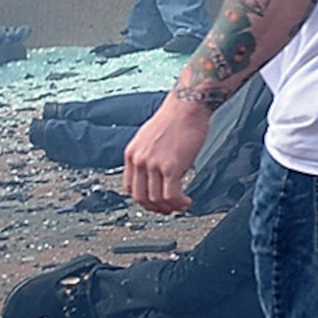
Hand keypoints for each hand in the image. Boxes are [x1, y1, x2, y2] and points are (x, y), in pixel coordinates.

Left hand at [123, 91, 213, 213]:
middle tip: (168, 210)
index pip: (130, 187)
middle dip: (155, 208)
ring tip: (181, 206)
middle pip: (141, 197)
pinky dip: (179, 203)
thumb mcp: (150, 138)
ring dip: (170, 207)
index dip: (143, 199)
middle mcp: (139, 160)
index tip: (155, 202)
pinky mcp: (171, 166)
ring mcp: (154, 164)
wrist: (187, 107)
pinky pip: (172, 195)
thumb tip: (159, 173)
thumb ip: (149, 156)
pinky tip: (187, 201)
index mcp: (132, 154)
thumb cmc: (175, 118)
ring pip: (156, 199)